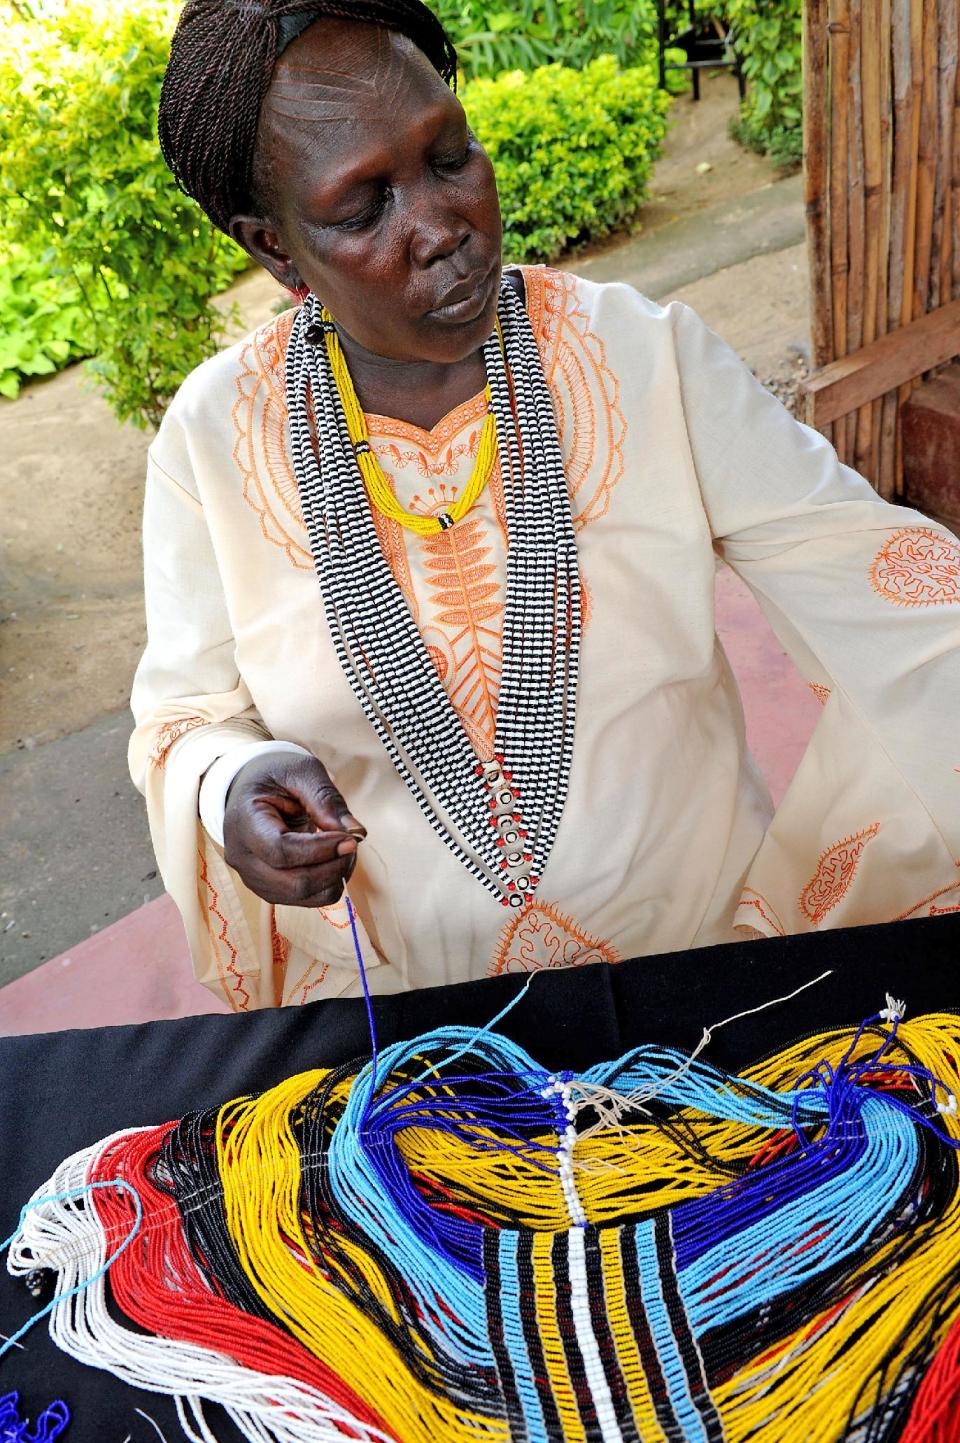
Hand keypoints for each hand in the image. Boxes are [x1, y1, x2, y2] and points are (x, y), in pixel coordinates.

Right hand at [222, 753, 364, 907]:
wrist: (252, 790)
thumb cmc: (276, 777)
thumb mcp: (302, 772)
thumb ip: (327, 800)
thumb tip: (356, 832)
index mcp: (244, 822)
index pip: (280, 851)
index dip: (320, 850)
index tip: (350, 839)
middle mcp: (242, 857)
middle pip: (293, 883)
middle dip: (333, 867)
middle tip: (353, 843)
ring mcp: (253, 878)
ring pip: (301, 896)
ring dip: (333, 877)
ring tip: (344, 848)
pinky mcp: (269, 889)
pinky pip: (305, 900)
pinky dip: (328, 884)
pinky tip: (333, 860)